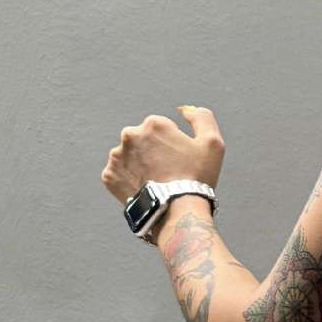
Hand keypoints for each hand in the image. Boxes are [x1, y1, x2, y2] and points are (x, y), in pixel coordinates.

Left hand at [100, 104, 225, 205]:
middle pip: (143, 141)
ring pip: (130, 157)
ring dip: (140, 165)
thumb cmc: (197, 177)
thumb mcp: (213, 143)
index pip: (162, 129)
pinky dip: (130, 180)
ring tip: (156, 182)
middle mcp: (130, 135)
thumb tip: (185, 110)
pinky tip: (145, 189)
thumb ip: (201, 117)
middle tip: (168, 172)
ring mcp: (117, 157)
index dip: (174, 144)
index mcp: (153, 124)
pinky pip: (119, 174)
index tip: (180, 160)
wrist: (176, 211)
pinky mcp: (109, 176)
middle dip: (153, 152)